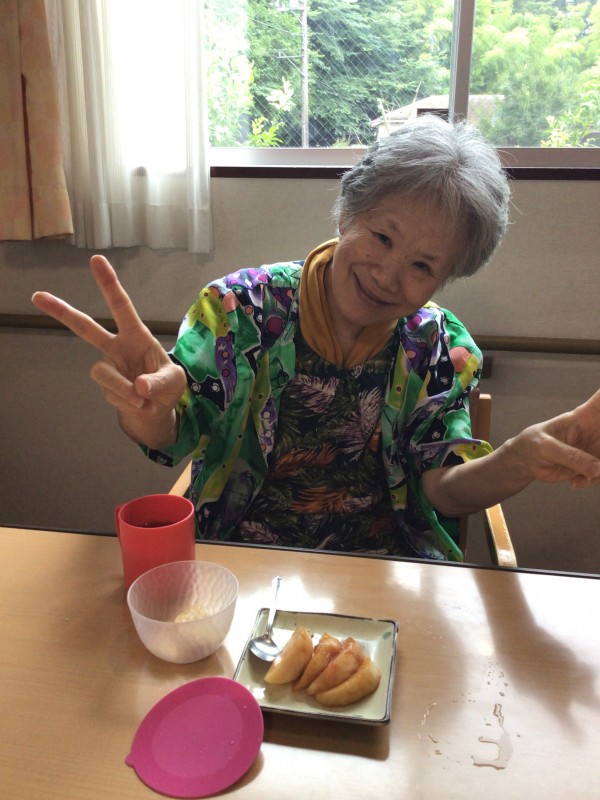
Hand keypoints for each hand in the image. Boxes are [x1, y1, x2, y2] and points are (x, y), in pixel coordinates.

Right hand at [32, 255, 185, 446]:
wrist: (157, 410)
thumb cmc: (167, 385)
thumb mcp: (174, 381)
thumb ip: (159, 382)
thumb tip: (138, 386)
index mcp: (136, 335)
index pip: (121, 306)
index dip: (109, 284)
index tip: (96, 260)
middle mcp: (117, 347)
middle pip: (85, 327)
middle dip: (63, 312)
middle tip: (38, 296)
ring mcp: (108, 366)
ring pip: (101, 373)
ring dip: (122, 389)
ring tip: (143, 400)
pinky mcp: (104, 387)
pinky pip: (112, 395)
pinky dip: (128, 403)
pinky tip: (141, 405)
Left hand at [510, 389, 599, 488]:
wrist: (526, 461)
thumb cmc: (533, 444)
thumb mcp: (546, 448)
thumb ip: (571, 456)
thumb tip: (599, 468)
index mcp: (581, 417)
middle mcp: (593, 430)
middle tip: (597, 460)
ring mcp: (595, 448)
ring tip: (583, 478)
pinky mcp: (592, 464)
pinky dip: (592, 480)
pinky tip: (574, 482)